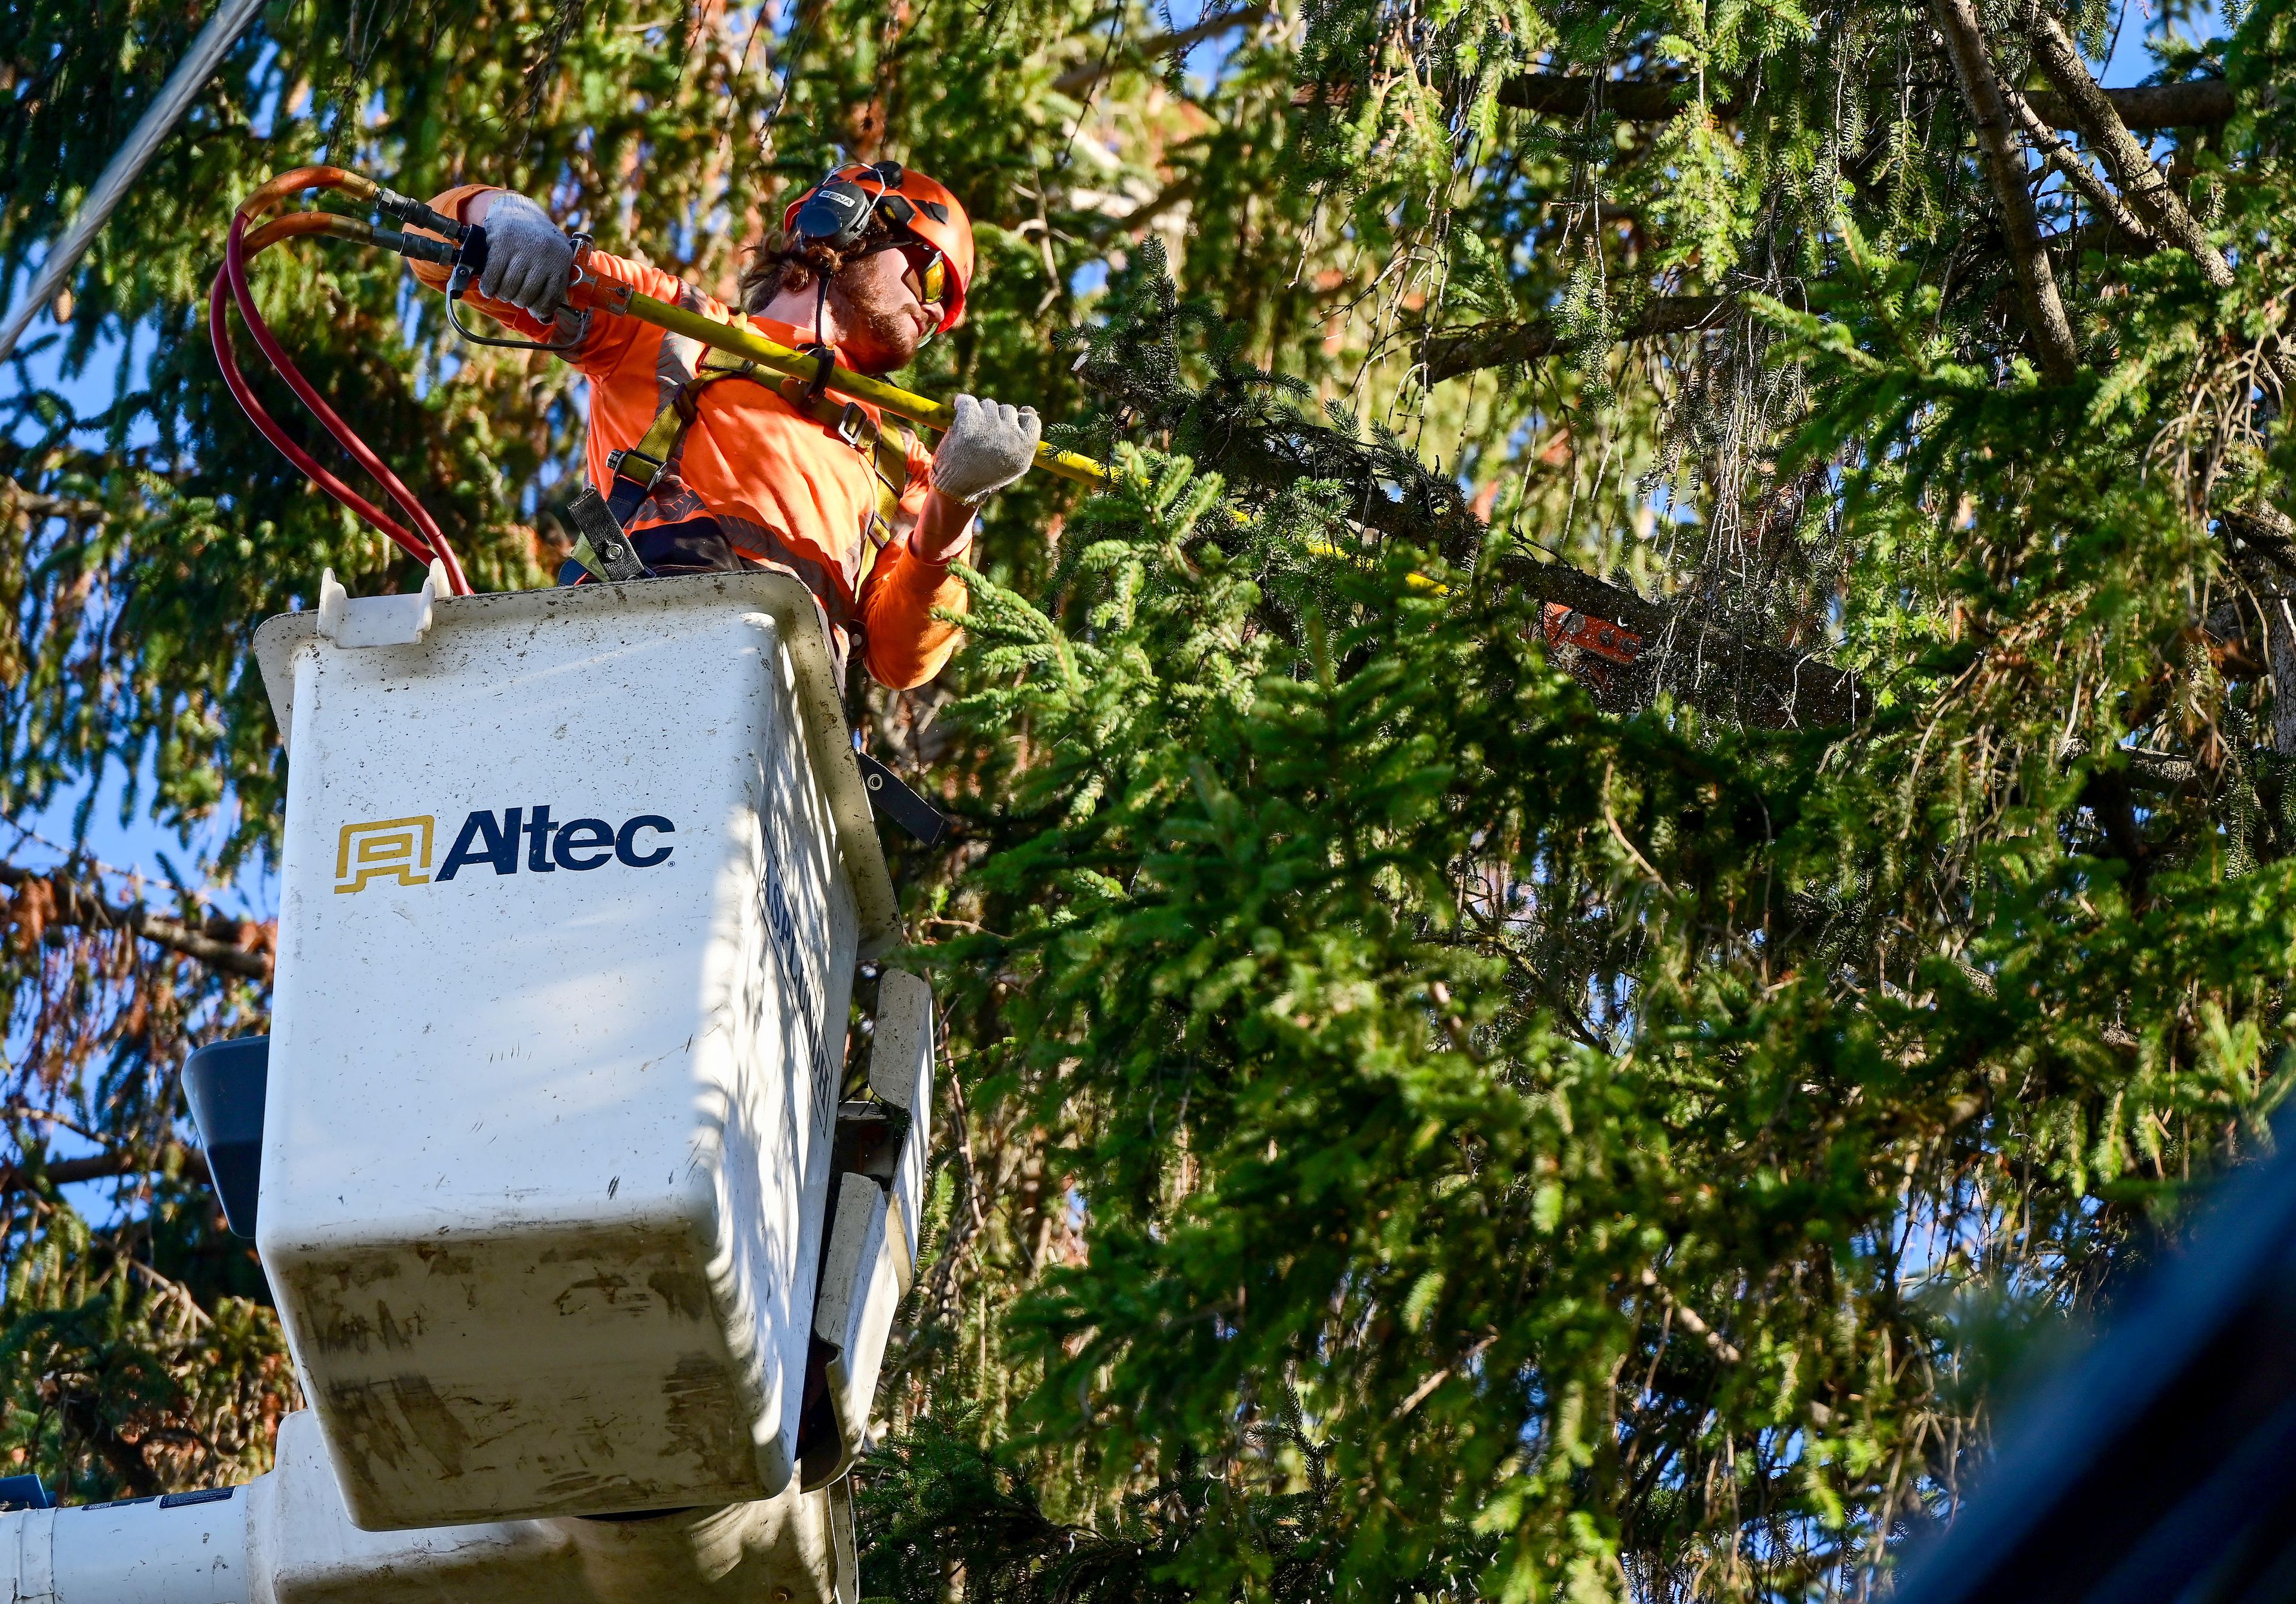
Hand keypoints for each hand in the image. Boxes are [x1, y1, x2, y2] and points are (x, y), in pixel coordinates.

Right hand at [476, 193, 573, 320]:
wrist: (517, 211)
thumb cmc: (537, 242)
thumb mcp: (552, 259)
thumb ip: (551, 286)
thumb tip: (545, 320)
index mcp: (561, 260)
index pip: (551, 298)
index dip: (540, 310)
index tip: (534, 311)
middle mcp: (544, 254)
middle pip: (527, 296)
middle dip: (520, 302)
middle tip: (515, 298)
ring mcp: (523, 248)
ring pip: (509, 288)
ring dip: (504, 295)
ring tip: (503, 292)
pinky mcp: (502, 243)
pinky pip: (493, 276)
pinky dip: (489, 287)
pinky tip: (488, 289)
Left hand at [929, 394, 1040, 504]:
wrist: (956, 489)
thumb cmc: (984, 479)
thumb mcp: (1012, 467)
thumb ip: (1022, 444)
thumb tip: (1025, 416)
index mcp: (1026, 447)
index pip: (1031, 418)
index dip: (1021, 415)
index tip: (1013, 417)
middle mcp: (1011, 435)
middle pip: (1008, 409)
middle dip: (996, 417)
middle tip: (984, 433)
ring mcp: (991, 425)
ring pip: (988, 405)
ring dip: (979, 413)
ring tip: (970, 433)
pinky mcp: (970, 419)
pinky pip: (967, 401)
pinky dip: (961, 404)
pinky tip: (958, 413)